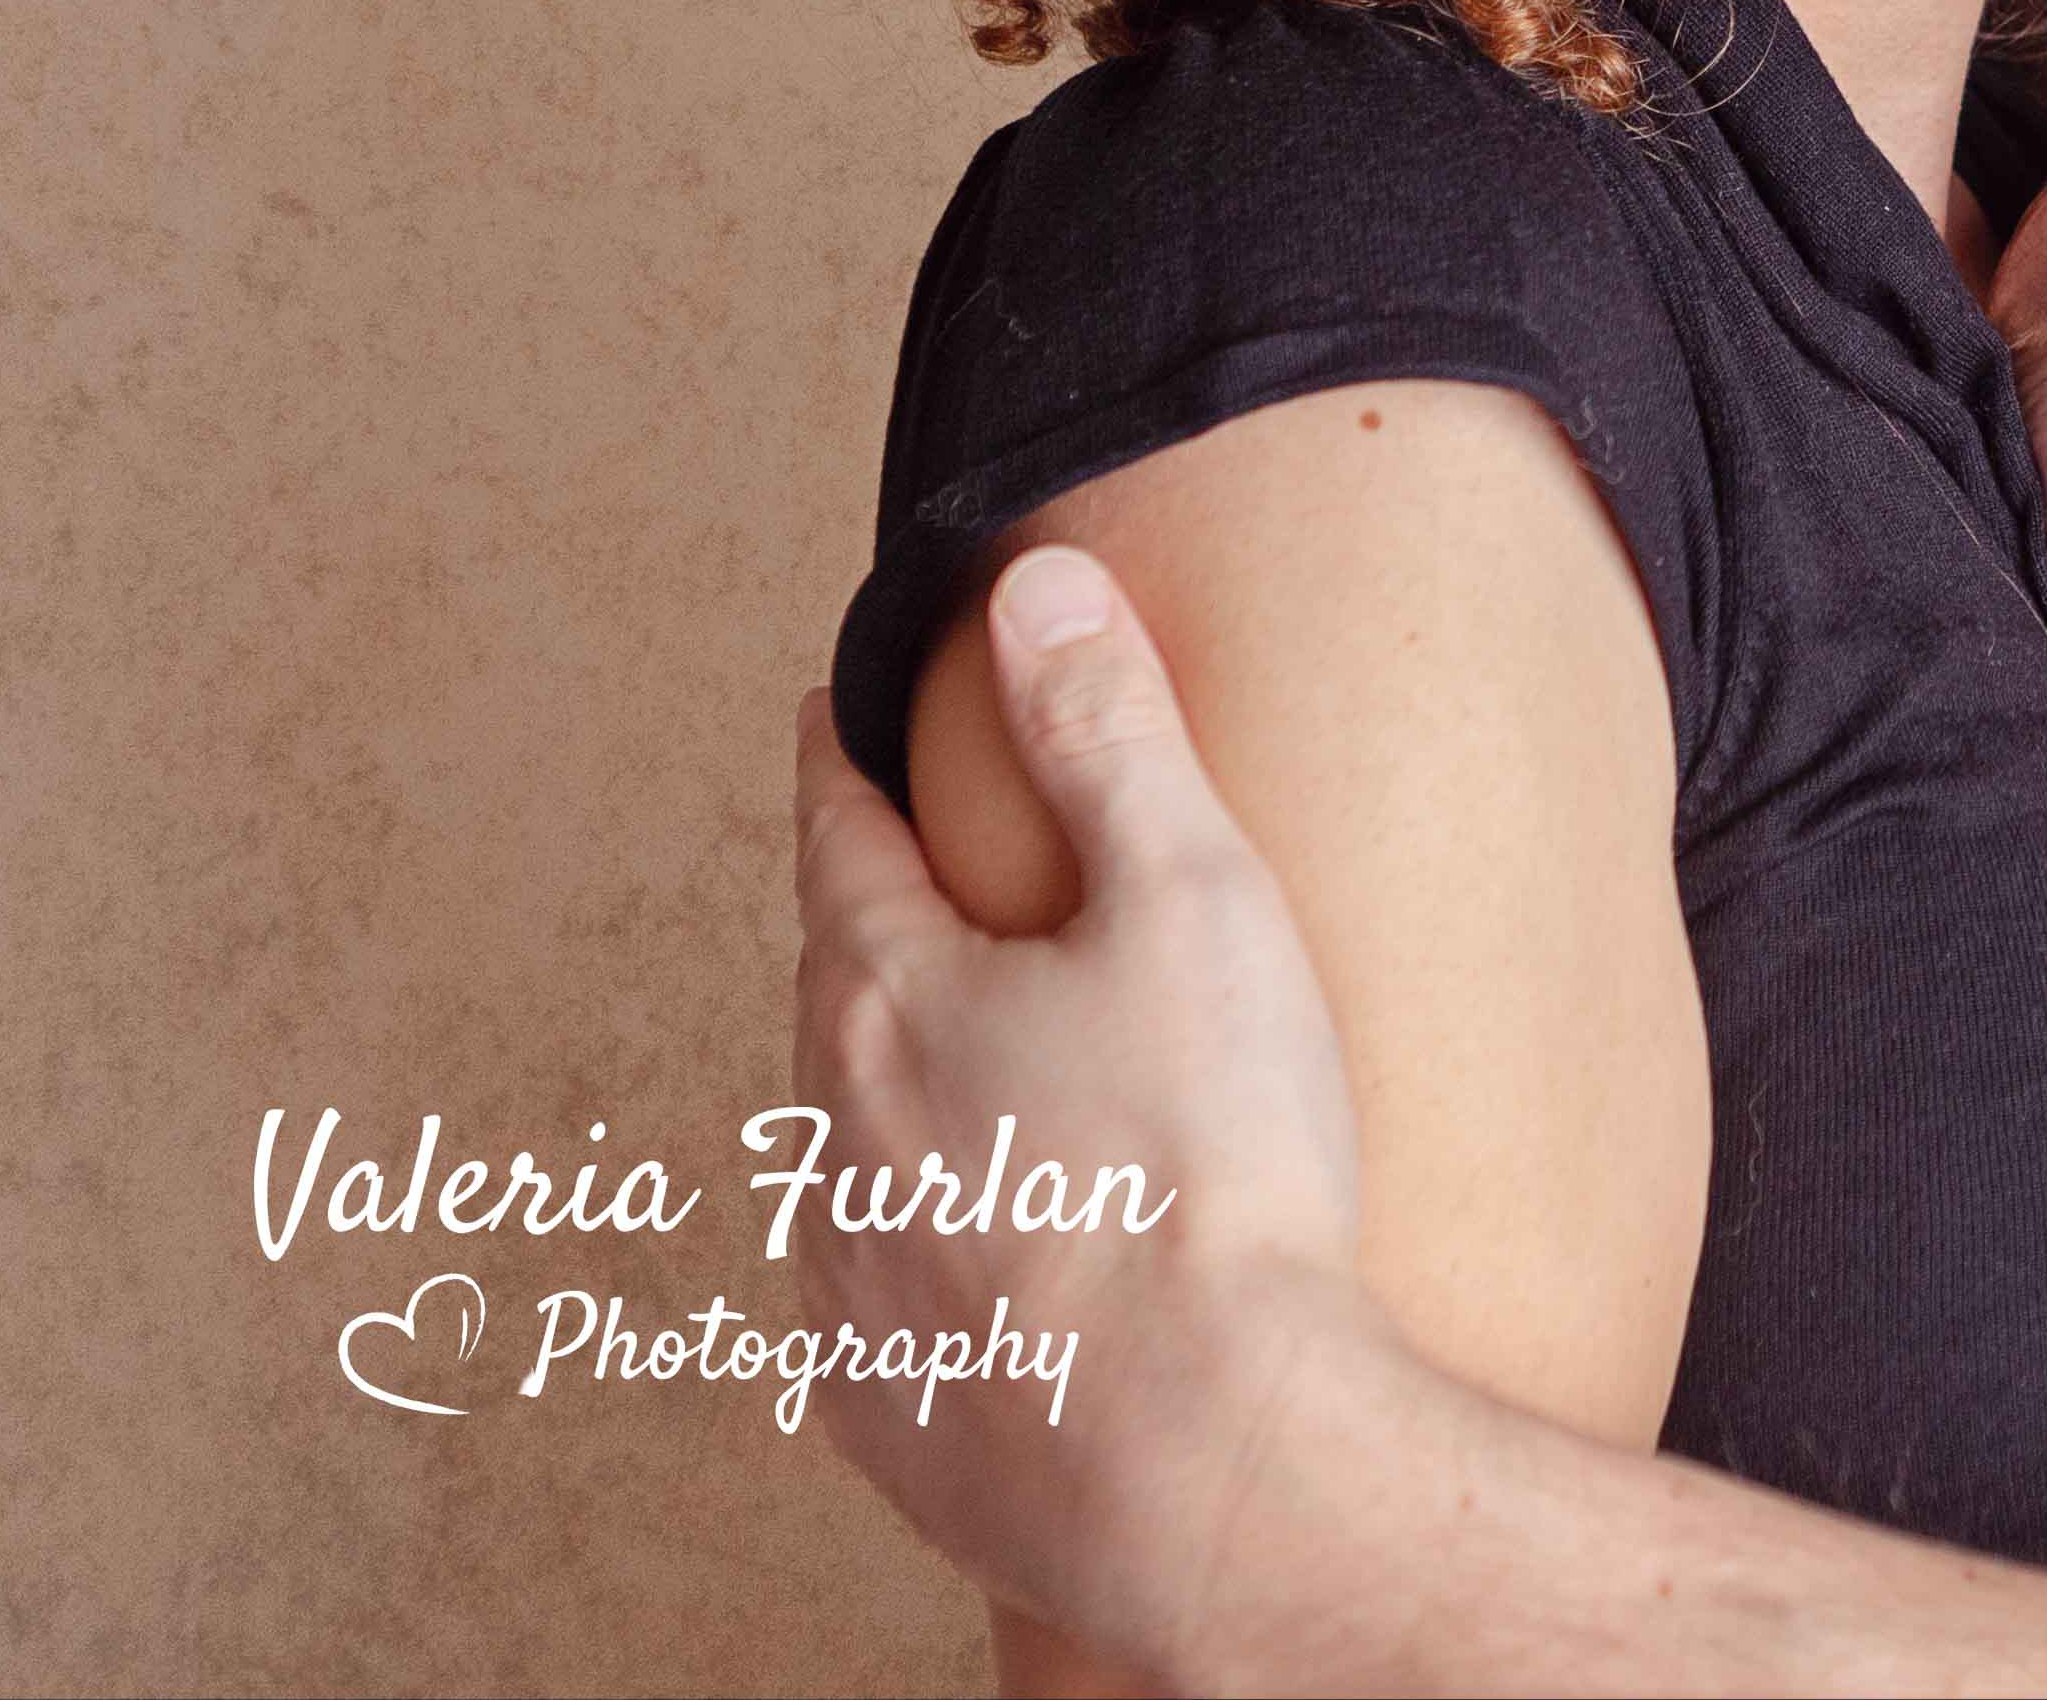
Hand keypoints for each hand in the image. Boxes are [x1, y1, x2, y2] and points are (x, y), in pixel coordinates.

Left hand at [788, 544, 1375, 1666]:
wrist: (1215, 1463)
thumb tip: (1034, 582)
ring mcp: (852, 1289)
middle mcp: (833, 1141)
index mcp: (888, 998)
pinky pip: (884, 1302)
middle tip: (910, 881)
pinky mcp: (896, 1413)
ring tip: (969, 1077)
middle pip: (832, 992)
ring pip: (847, 1153)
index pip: (838, 839)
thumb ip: (1110, 732)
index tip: (831, 720)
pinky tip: (988, 1264)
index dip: (842, 764)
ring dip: (893, 1100)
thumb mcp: (1192, 898)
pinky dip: (922, 1255)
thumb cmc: (1210, 1176)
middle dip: (867, 928)